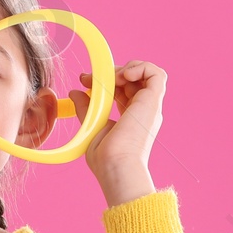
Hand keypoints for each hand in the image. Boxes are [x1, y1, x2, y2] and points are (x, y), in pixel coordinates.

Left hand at [67, 60, 164, 206]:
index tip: (84, 81)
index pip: (123, 90)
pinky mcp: (153, 101)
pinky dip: (141, 67)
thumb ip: (85, 107)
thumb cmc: (105, 156)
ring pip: (148, 74)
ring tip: (111, 78)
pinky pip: (157, 74)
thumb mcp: (91, 125)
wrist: (115, 165)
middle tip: (89, 78)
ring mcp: (149, 106)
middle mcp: (143, 110)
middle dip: (112, 72)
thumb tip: (75, 91)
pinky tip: (123, 76)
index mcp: (131, 118)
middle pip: (134, 79)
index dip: (106, 81)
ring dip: (127, 68)